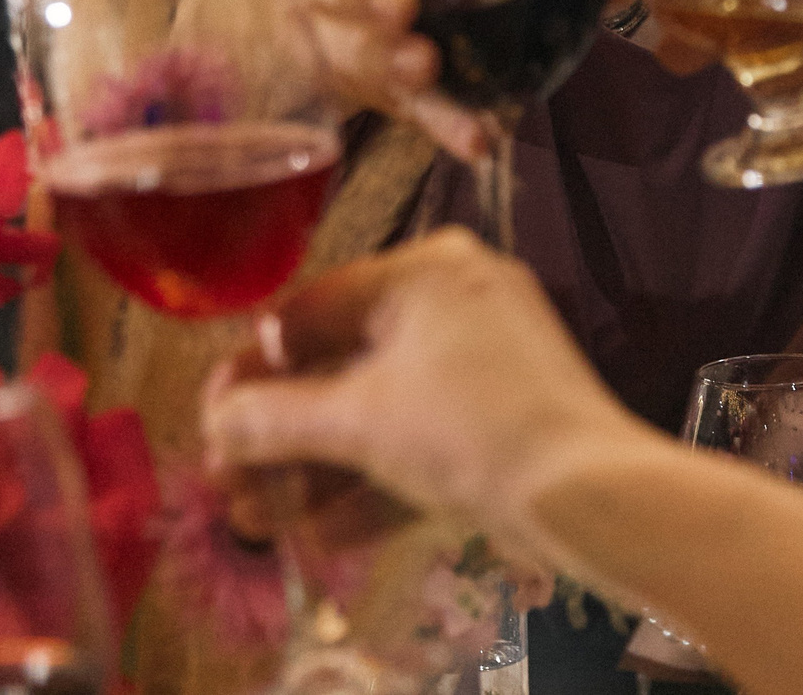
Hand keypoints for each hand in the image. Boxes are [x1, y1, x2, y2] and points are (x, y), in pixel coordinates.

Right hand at [202, 230, 640, 569]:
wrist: (589, 492)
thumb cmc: (476, 428)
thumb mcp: (360, 421)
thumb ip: (276, 420)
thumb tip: (219, 422)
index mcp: (427, 269)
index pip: (312, 308)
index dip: (253, 369)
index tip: (214, 416)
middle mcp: (458, 299)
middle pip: (343, 366)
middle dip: (283, 436)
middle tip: (231, 480)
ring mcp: (487, 359)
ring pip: (380, 411)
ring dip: (319, 469)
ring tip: (263, 521)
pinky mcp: (504, 416)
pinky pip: (422, 439)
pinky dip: (375, 481)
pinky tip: (323, 533)